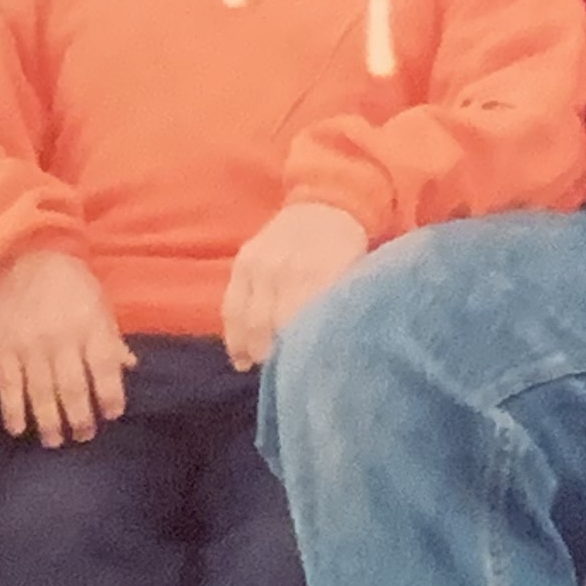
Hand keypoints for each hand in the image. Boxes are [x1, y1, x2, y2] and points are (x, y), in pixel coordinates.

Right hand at [0, 249, 133, 443]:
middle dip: (80, 419)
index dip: (111, 397)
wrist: (23, 256)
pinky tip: (18, 430)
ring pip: (42, 393)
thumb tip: (130, 366)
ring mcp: (30, 346)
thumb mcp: (99, 303)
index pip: (105, 370)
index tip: (112, 414)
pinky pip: (9, 385)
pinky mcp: (4, 348)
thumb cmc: (69, 282)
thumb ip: (111, 337)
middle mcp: (62, 340)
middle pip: (74, 389)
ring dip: (49, 422)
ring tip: (55, 440)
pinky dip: (13, 410)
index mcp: (90, 327)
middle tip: (84, 436)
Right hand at [222, 199, 371, 369]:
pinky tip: (241, 360)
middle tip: (283, 383)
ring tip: (261, 372)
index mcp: (319, 274)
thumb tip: (330, 356)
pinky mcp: (243, 262)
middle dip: (274, 360)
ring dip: (252, 352)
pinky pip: (230, 306)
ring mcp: (260, 265)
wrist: (327, 203)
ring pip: (247, 321)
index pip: (301, 327)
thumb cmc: (348, 249)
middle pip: (270, 329)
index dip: (298, 359)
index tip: (301, 380)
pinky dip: (233, 337)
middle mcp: (285, 269)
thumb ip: (338, 312)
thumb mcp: (355, 276)